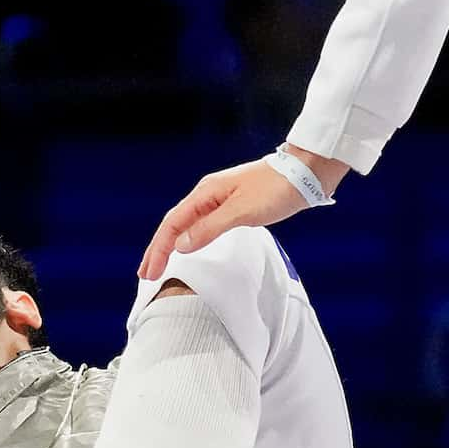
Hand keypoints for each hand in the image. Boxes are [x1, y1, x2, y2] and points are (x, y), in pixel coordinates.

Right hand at [138, 146, 345, 279]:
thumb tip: (181, 245)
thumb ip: (210, 228)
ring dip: (171, 245)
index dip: (159, 249)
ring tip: (159, 264)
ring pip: (187, 225)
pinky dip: (189, 239)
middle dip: (158, 249)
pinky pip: (201, 225)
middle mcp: (207, 195)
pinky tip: (188, 247)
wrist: (303, 174)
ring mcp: (219, 200)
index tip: (150, 272)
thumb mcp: (242, 212)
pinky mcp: (232, 206)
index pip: (173, 224)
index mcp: (206, 193)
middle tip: (145, 274)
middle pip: (174, 224)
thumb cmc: (276, 189)